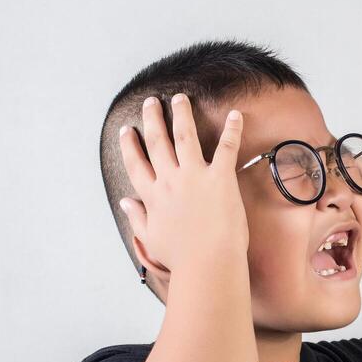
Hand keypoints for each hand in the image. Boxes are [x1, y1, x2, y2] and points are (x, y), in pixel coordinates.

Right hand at [117, 94, 249, 276]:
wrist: (207, 264)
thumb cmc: (181, 258)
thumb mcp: (151, 239)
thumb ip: (137, 218)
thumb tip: (124, 203)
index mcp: (152, 196)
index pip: (136, 164)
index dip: (130, 145)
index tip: (128, 130)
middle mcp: (169, 181)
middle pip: (157, 142)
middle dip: (152, 119)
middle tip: (151, 102)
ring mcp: (194, 177)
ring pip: (184, 136)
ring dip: (181, 114)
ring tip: (179, 98)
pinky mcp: (220, 178)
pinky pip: (227, 147)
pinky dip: (233, 129)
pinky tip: (237, 114)